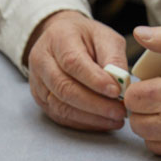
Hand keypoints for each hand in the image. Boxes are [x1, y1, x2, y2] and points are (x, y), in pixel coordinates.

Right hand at [25, 10, 127, 130]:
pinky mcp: (41, 99)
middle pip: (64, 88)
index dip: (94, 80)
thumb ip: (113, 57)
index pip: (72, 62)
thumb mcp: (104, 37)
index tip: (116, 92)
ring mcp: (37, 82)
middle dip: (95, 104)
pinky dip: (84, 123)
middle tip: (119, 111)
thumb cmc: (86, 38)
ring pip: (61, 107)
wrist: (61, 40)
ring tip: (115, 119)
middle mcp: (41, 60)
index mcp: (57, 38)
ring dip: (90, 117)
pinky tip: (102, 122)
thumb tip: (122, 84)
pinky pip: (60, 116)